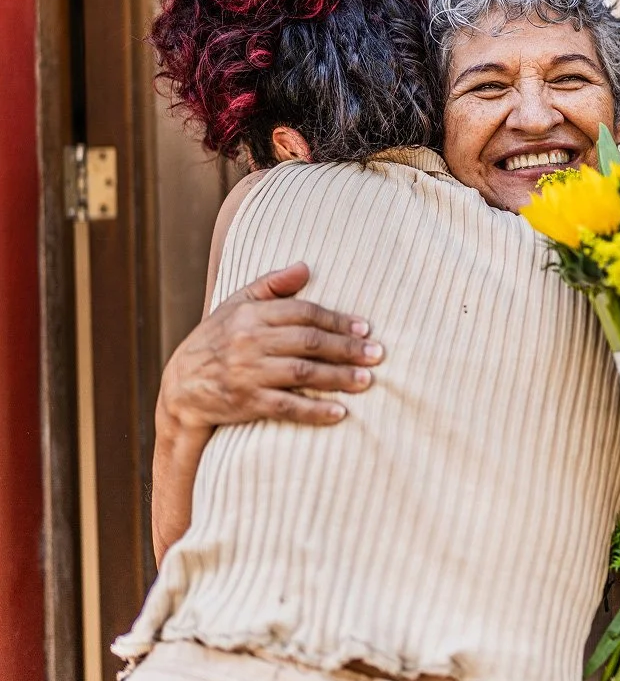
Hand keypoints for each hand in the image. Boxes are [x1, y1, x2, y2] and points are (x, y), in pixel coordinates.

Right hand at [157, 263, 381, 437]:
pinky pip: (286, 406)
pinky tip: (339, 413)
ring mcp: (247, 373)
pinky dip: (314, 410)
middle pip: (308, 342)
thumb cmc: (218, 340)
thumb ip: (272, 285)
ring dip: (338, 377)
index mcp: (251, 314)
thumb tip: (305, 267)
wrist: (180, 388)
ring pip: (302, 373)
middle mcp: (250, 341)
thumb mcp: (237, 304)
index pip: (304, 313)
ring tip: (366, 381)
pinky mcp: (246, 403)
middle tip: (377, 354)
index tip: (366, 329)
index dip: (337, 320)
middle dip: (346, 348)